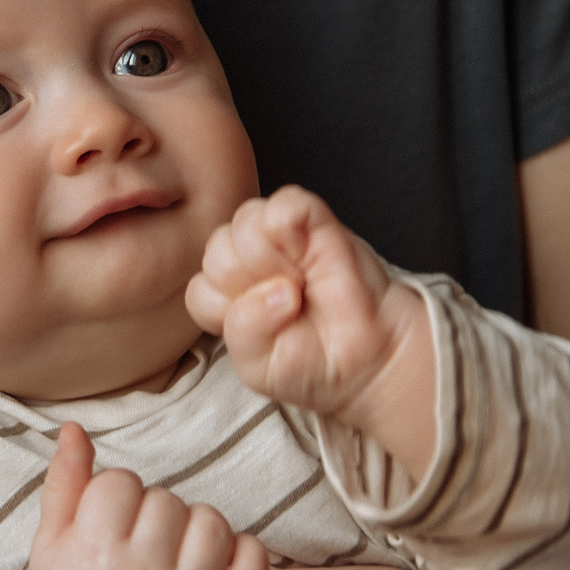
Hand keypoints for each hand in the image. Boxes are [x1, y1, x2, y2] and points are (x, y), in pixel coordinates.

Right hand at [29, 424, 269, 569]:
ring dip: (194, 526)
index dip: (112, 495)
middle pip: (166, 500)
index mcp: (95, 560)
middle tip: (135, 543)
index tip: (104, 524)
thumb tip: (75, 428)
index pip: (120, 483)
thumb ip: (64, 483)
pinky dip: (241, 553)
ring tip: (171, 550)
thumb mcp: (49, 546)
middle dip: (150, 510)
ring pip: (211, 522)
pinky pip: (254, 561)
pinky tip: (211, 564)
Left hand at [187, 187, 433, 470]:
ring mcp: (281, 237)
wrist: (370, 358)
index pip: (199, 289)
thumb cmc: (313, 362)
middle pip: (217, 251)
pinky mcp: (314, 221)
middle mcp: (250, 260)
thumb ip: (242, 331)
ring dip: (270, 261)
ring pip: (244, 223)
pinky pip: (285, 202)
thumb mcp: (259, 367)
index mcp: (230, 296)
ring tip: (299, 284)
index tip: (264, 331)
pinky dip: (288, 228)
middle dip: (249, 287)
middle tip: (289, 306)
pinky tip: (305, 255)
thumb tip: (272, 288)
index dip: (226, 313)